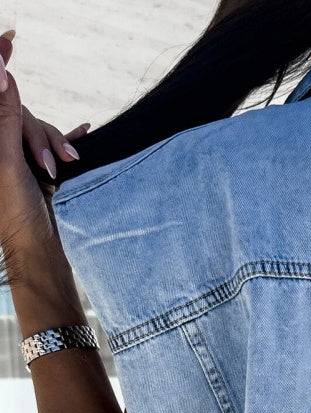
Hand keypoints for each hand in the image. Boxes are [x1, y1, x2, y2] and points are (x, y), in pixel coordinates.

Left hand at [0, 31, 90, 270]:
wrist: (41, 255)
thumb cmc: (17, 217)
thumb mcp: (9, 163)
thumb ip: (6, 118)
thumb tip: (1, 71)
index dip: (1, 66)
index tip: (11, 37)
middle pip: (18, 113)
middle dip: (38, 133)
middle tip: (49, 165)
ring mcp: (16, 158)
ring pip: (37, 130)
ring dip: (54, 144)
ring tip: (63, 170)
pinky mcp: (36, 171)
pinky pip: (51, 144)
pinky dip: (65, 139)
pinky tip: (82, 135)